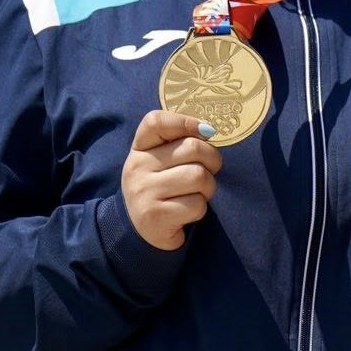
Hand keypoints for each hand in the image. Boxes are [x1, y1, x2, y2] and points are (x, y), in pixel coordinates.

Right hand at [121, 111, 222, 250]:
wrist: (139, 229)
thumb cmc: (159, 187)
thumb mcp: (159, 160)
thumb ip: (178, 142)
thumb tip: (209, 130)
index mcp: (139, 149)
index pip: (155, 121)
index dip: (185, 121)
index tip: (206, 132)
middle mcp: (138, 167)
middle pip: (192, 147)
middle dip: (212, 160)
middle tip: (207, 171)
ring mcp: (145, 192)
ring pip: (199, 176)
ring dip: (208, 187)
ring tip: (197, 194)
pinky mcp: (156, 217)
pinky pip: (196, 204)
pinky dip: (200, 209)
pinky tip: (187, 212)